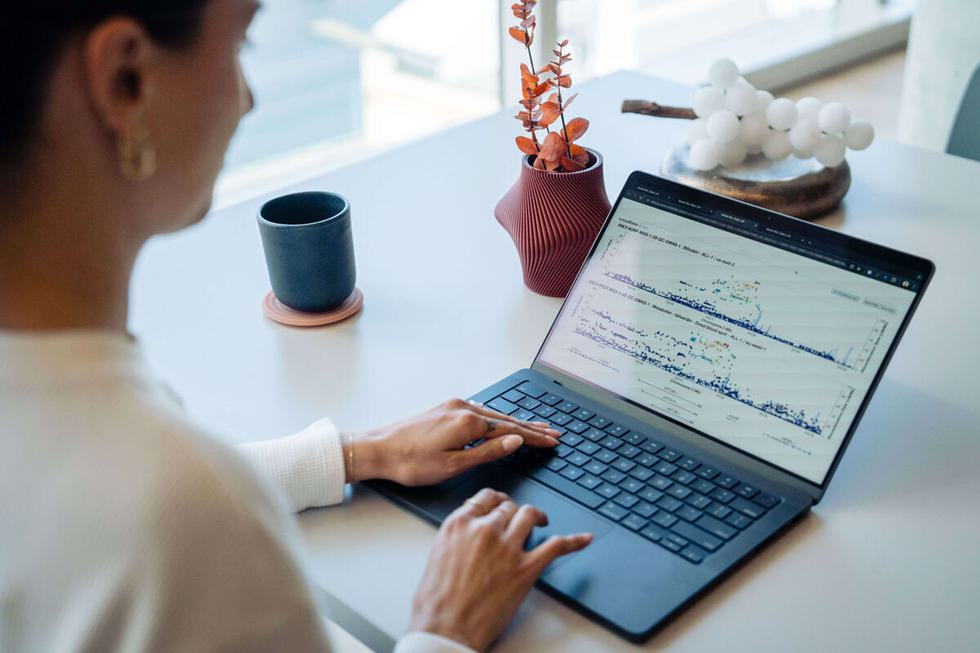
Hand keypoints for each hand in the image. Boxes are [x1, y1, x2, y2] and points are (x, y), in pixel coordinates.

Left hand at [345, 398, 560, 484]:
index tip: (553, 441)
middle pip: (506, 419)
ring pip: (493, 414)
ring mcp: (453, 406)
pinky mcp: (444, 408)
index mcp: (468, 422)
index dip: (534, 438)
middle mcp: (463, 408)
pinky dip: (497, 419)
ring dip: (515, 423)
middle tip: (554, 433)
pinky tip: (502, 423)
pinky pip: (480, 412)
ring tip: (535, 428)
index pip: (511, 431)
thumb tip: (515, 441)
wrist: (377, 450)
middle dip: (531, 428)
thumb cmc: (410, 462)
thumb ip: (487, 452)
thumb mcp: (453, 465)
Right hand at [408, 488, 592, 651]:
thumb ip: (457, 537)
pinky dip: (574, 540)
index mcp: (460, 524)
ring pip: (529, 515)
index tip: (502, 503)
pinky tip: (583, 538)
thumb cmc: (436, 602)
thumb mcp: (438, 555)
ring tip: (541, 521)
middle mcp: (486, 529)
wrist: (446, 629)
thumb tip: (468, 533)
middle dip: (514, 512)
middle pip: (508, 507)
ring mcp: (508, 547)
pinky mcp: (527, 568)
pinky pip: (557, 546)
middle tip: (518, 519)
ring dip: (536, 516)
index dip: (497, 500)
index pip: (486, 498)